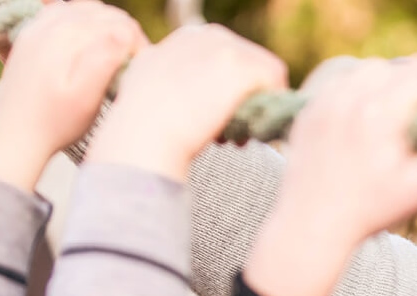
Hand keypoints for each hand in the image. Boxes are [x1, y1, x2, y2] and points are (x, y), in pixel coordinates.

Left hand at [0, 1, 144, 191]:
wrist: (15, 134)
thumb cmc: (56, 123)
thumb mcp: (85, 99)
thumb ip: (104, 61)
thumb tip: (124, 34)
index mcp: (65, 38)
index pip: (117, 24)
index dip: (137, 41)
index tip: (143, 66)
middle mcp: (49, 25)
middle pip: (102, 12)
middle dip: (125, 31)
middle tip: (134, 61)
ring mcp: (36, 28)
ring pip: (84, 8)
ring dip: (107, 25)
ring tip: (118, 51)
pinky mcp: (30, 36)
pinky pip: (63, 13)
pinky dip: (84, 21)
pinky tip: (92, 42)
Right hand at [85, 24, 287, 182]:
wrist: (143, 136)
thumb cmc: (141, 126)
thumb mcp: (147, 83)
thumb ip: (170, 75)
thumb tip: (191, 88)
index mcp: (185, 39)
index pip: (225, 59)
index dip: (227, 91)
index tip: (217, 119)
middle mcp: (205, 35)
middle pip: (248, 64)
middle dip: (243, 99)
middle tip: (232, 135)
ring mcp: (225, 47)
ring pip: (264, 73)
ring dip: (256, 107)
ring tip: (236, 139)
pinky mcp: (241, 66)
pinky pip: (275, 81)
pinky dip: (270, 108)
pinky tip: (250, 134)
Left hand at [243, 56, 416, 295]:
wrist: (313, 224)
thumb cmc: (372, 209)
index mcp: (381, 113)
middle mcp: (350, 97)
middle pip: (395, 67)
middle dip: (412, 87)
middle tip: (415, 120)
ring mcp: (324, 100)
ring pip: (366, 70)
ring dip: (384, 87)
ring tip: (388, 120)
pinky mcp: (309, 108)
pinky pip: (341, 82)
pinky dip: (357, 94)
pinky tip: (362, 123)